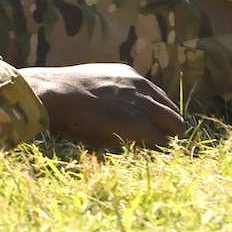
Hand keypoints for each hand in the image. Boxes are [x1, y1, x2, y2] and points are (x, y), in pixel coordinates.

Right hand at [21, 63, 184, 149]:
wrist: (56, 94)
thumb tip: (112, 109)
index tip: (148, 129)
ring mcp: (143, 105)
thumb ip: (111, 94)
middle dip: (166, 130)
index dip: (156, 117)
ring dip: (164, 140)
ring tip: (146, 152)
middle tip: (151, 144)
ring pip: (175, 128)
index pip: (160, 99)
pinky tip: (139, 155)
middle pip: (173, 114)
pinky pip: (161, 143)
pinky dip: (155, 151)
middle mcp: (143, 88)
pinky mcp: (140, 124)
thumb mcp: (93, 85)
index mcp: (130, 76)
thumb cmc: (64, 94)